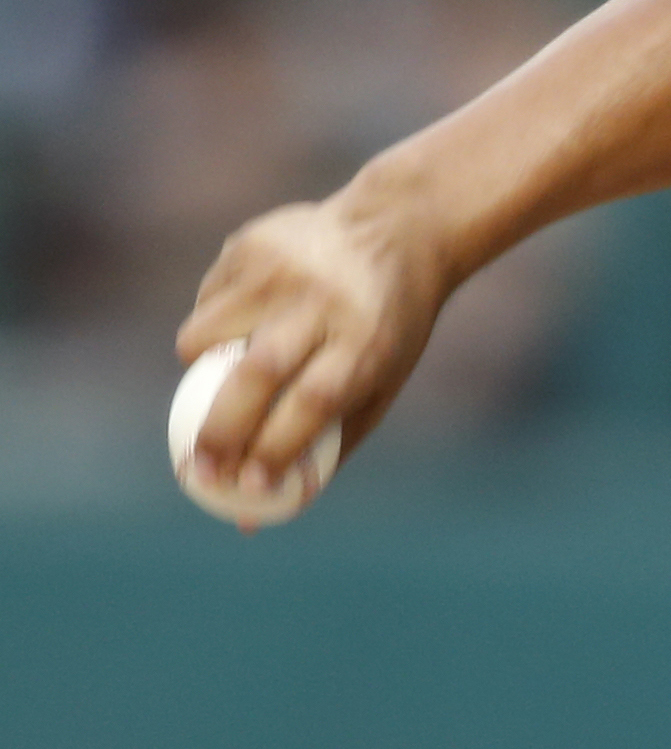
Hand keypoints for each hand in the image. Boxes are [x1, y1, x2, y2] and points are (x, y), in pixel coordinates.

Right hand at [174, 184, 451, 489]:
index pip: (313, 402)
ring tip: (225, 372)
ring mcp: (282, 269)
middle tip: (195, 471)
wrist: (396, 230)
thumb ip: (323, 449)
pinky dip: (210, 325)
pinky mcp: (248, 245)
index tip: (245, 490)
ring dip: (201, 368)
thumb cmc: (386, 331)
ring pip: (206, 336)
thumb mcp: (378, 386)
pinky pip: (206, 303)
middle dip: (217, 432)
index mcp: (367, 341)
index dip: (276, 449)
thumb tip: (249, 517)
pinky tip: (250, 314)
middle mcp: (324, 303)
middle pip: (257, 375)